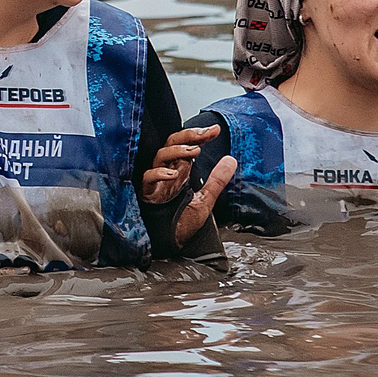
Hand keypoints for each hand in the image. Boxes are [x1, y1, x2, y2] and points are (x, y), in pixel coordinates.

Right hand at [141, 125, 230, 245]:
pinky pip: (147, 178)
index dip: (199, 135)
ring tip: (194, 152)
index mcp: (179, 171)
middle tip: (205, 134)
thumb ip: (217, 180)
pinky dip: (158, 174)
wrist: (167, 246)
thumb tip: (231, 160)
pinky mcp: (146, 194)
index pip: (187, 145)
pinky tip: (172, 174)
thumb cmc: (180, 224)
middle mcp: (167, 172)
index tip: (214, 130)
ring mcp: (156, 182)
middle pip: (172, 143)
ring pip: (159, 155)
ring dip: (177, 151)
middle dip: (188, 136)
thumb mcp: (205, 199)